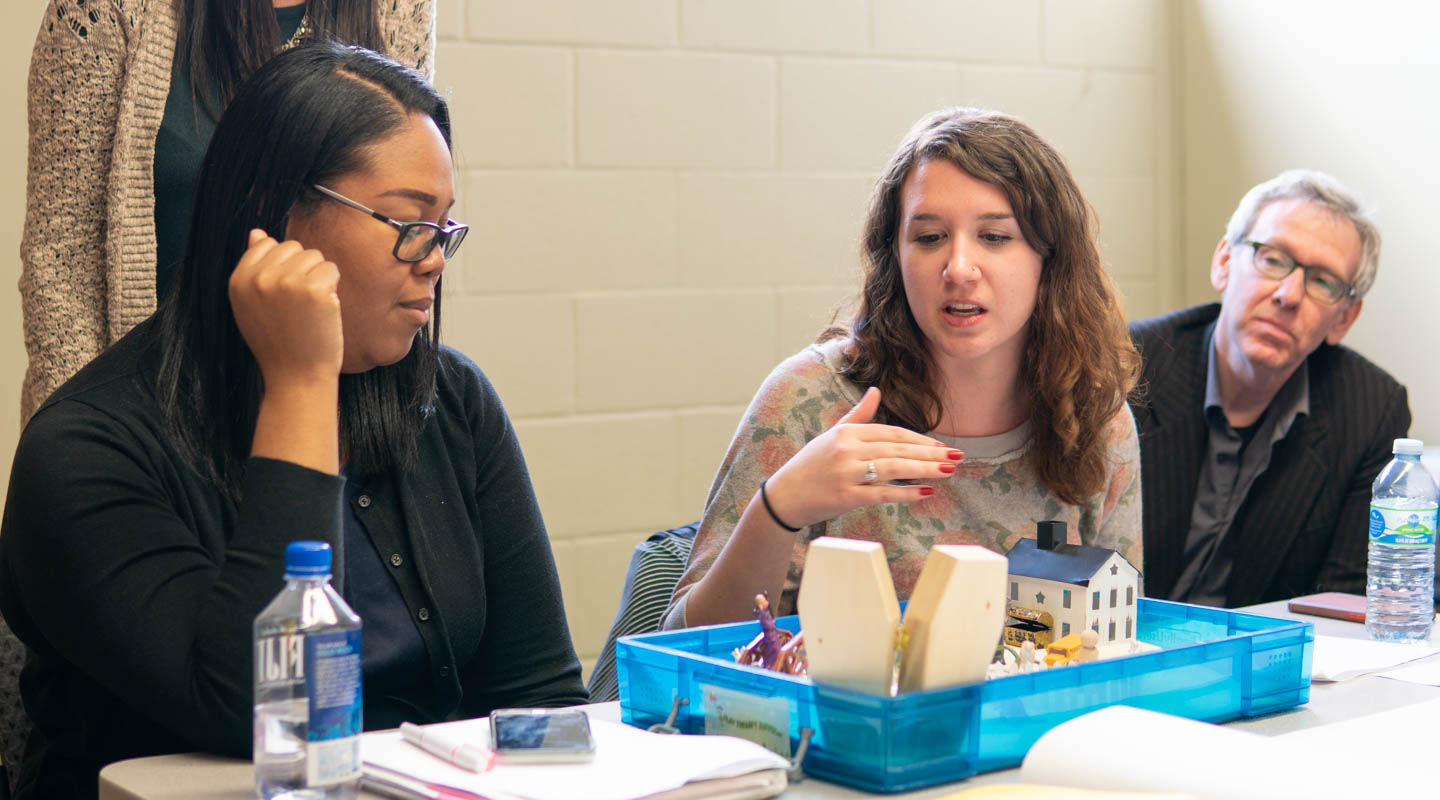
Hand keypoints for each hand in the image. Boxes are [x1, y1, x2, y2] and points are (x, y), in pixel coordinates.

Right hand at [228, 229, 342, 388]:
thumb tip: (257, 232)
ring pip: (315, 256)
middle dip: (302, 270)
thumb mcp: (252, 305)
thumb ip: (254, 267)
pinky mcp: (314, 289)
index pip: (267, 244)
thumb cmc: (278, 342)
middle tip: (298, 306)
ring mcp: (287, 282)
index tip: (283, 296)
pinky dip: (333, 288)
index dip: (283, 267)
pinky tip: (322, 311)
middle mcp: (259, 277)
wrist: (296, 376)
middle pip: (293, 247)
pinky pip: (332, 270)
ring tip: (309, 309)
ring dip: (319, 278)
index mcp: (239, 279)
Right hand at [764, 387, 962, 528]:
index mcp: (847, 433)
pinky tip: (925, 493)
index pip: (892, 433)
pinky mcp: (846, 496)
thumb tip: (876, 391)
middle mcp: (848, 449)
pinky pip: (882, 493)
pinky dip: (905, 493)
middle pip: (897, 449)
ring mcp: (847, 473)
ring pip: (894, 469)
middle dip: (930, 453)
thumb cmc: (811, 465)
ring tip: (948, 471)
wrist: (785, 495)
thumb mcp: (833, 434)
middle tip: (957, 457)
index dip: (920, 440)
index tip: (943, 446)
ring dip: (924, 469)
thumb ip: (858, 415)